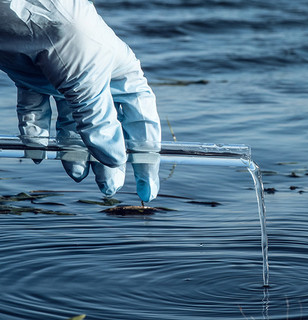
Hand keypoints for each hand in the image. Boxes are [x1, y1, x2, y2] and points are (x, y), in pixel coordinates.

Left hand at [17, 86, 159, 201]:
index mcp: (122, 75)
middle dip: (108, 160)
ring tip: (75, 174)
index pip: (143, 122)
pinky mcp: (35, 80)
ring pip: (74, 125)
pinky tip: (37, 152)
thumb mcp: (88, 81)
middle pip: (110, 129)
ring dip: (74, 151)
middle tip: (108, 187)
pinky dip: (37, 134)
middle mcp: (98, 79)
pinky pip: (39, 113)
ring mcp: (66, 80)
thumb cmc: (62, 32)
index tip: (147, 187)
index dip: (147, 156)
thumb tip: (116, 160)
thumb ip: (101, 122)